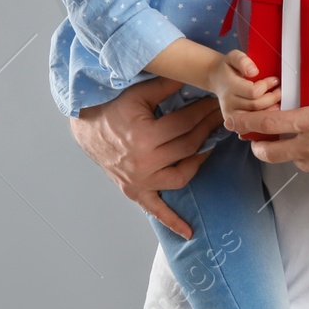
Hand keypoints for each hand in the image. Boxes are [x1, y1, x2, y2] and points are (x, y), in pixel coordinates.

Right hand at [68, 76, 221, 238]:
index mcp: (143, 136)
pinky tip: (189, 231)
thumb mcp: (138, 93)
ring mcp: (140, 180)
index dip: (205, 112)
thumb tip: (194, 76)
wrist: (86, 129)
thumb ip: (166, 86)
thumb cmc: (112, 109)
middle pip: (188, 147)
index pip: (185, 124)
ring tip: (211, 147)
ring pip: (181, 176)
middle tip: (222, 118)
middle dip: (207, 130)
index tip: (219, 104)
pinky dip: (173, 222)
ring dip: (199, 162)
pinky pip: (156, 210)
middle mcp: (143, 162)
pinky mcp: (135, 191)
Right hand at [206, 49, 282, 124]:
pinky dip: (263, 120)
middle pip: (256, 106)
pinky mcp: (234, 123)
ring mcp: (230, 115)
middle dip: (272, 98)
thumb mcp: (233, 57)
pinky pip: (252, 126)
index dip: (267, 86)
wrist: (217, 79)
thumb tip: (253, 72)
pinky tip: (270, 111)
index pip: (253, 92)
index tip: (275, 79)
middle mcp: (228, 103)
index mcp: (229, 86)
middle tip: (280, 90)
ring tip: (277, 101)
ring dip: (270, 110)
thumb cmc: (229, 68)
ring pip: (255, 118)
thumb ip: (243, 61)